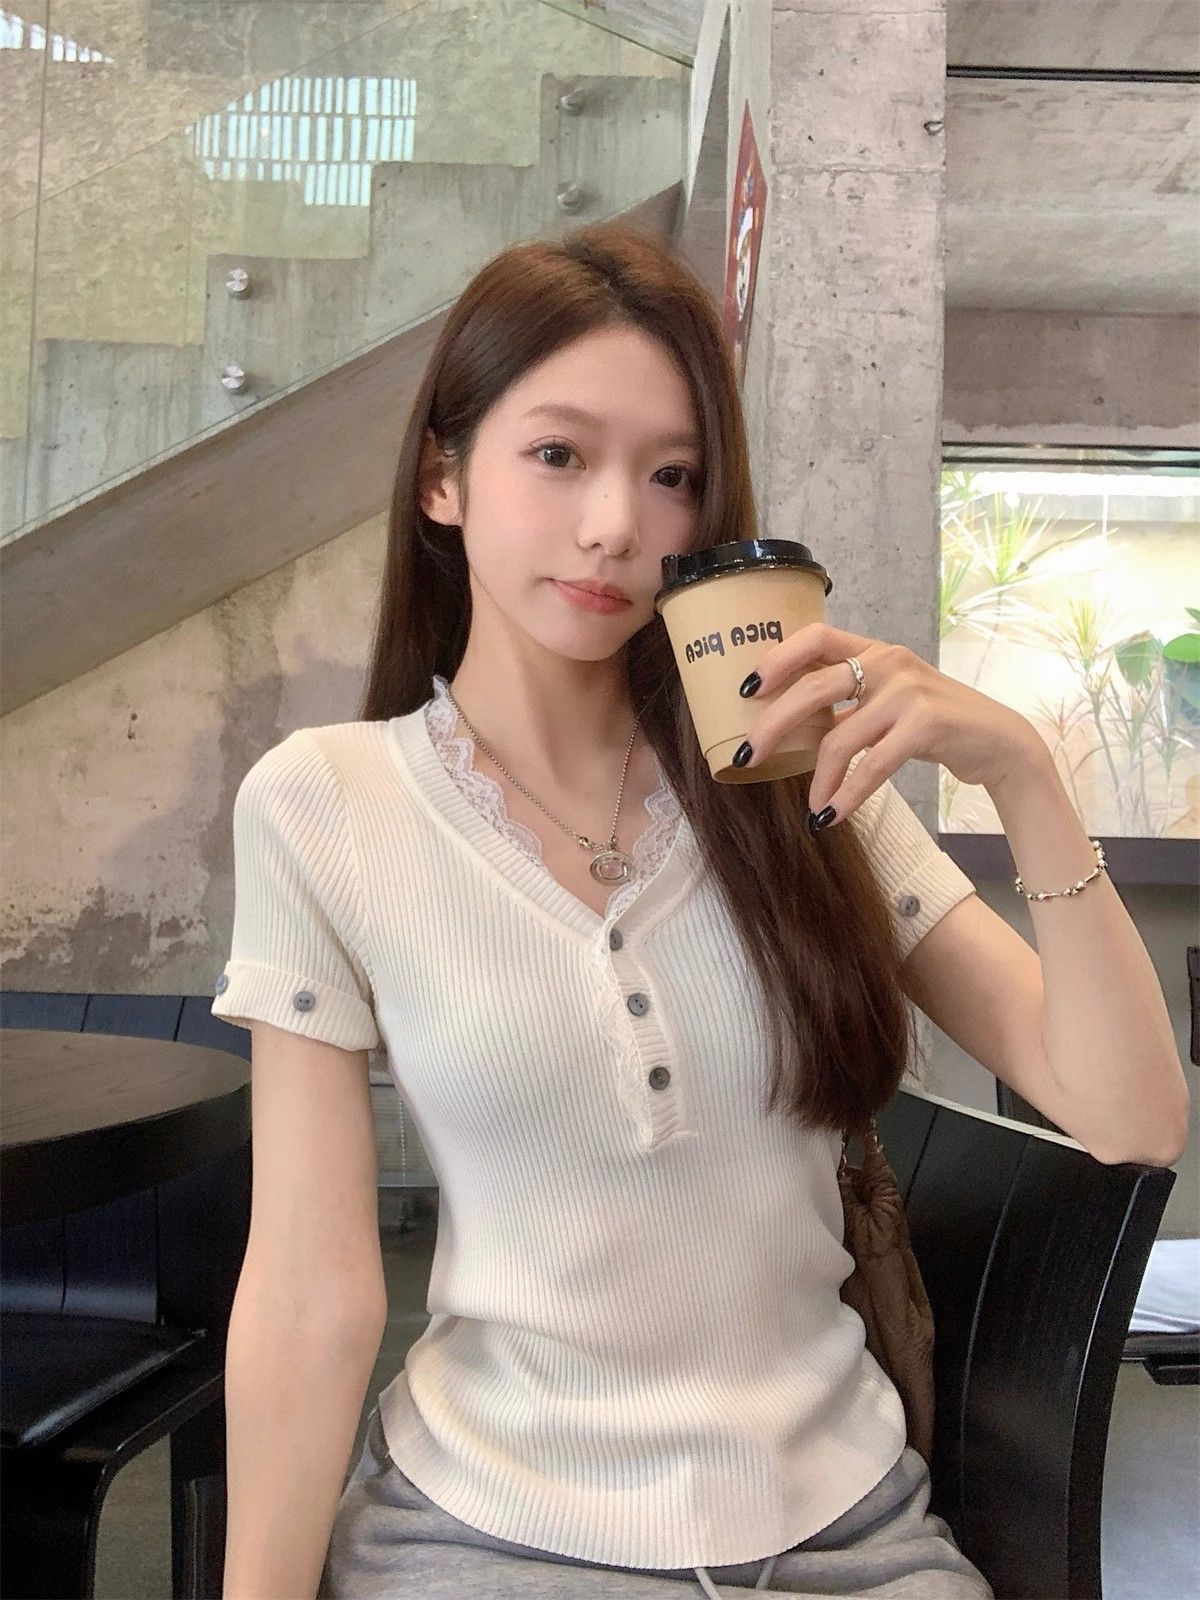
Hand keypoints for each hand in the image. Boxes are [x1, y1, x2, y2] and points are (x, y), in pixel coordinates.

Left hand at [733, 621, 1046, 828]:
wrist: (998, 742)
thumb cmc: (933, 725)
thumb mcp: (887, 703)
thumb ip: (847, 704)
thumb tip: (787, 727)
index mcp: (873, 651)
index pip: (816, 636)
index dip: (777, 658)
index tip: (746, 688)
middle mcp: (888, 662)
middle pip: (813, 687)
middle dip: (772, 725)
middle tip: (746, 757)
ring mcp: (908, 691)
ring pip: (839, 737)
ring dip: (818, 779)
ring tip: (811, 808)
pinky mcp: (925, 723)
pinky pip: (872, 765)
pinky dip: (848, 794)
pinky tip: (831, 815)